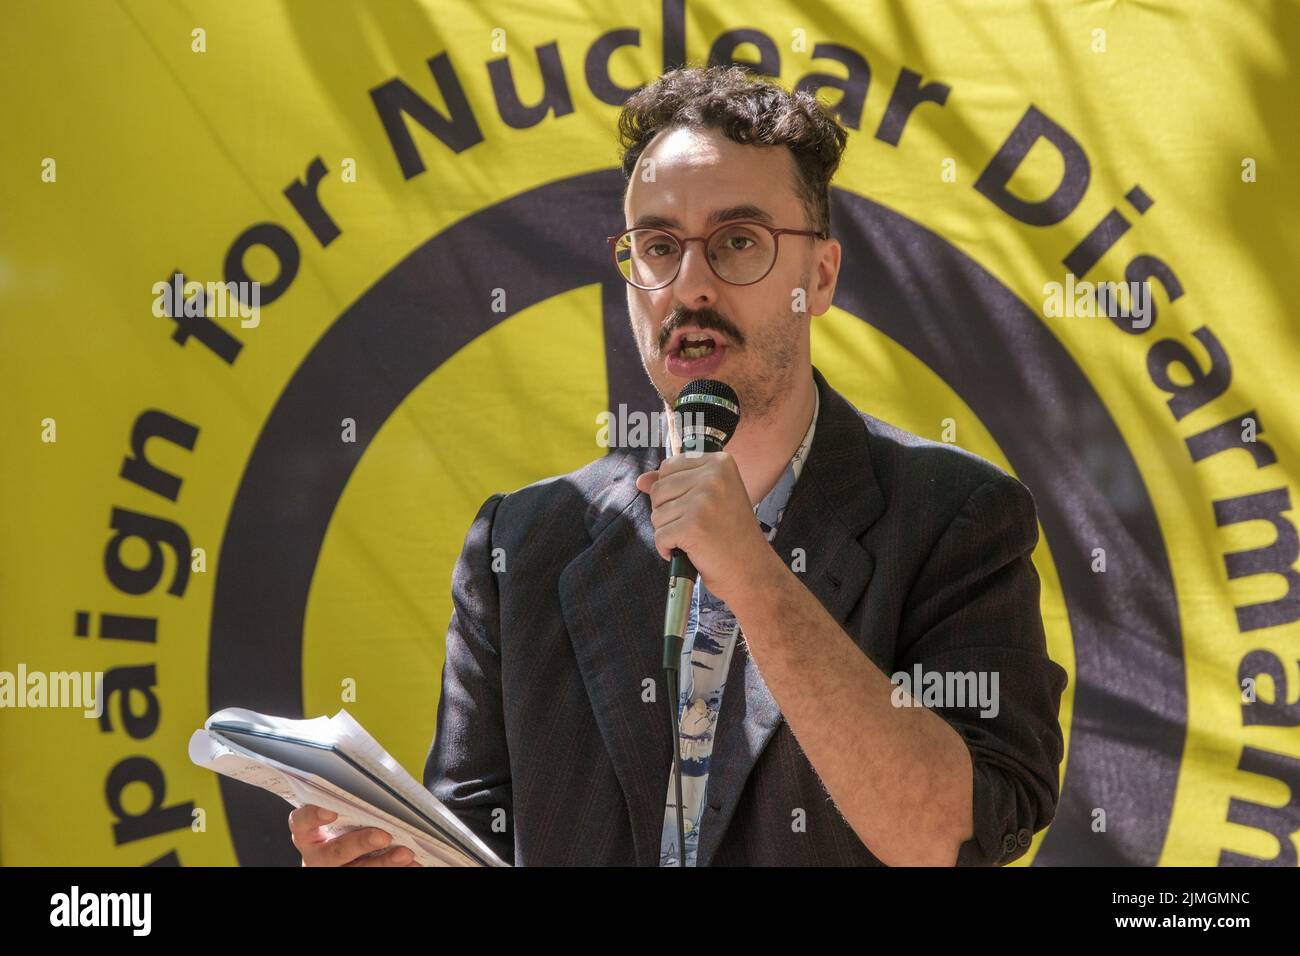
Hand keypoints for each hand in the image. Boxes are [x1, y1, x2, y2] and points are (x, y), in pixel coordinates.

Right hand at [289, 804, 421, 866]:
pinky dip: (394, 867)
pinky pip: (372, 875)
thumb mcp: (337, 815)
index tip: (332, 810)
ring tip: (406, 853)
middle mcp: (317, 856)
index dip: (313, 816)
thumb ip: (347, 804)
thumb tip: (380, 787)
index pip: (301, 822)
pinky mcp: (350, 877)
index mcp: (307, 834)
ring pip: (358, 869)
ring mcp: (335, 870)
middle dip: (361, 843)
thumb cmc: (342, 825)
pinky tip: (413, 862)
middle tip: (384, 835)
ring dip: (384, 862)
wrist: (341, 855)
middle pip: (336, 851)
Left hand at [634, 450, 773, 604]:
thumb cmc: (732, 536)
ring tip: (696, 538)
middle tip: (697, 525)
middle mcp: (713, 477)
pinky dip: (668, 549)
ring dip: (669, 531)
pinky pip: (659, 536)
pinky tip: (691, 551)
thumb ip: (675, 484)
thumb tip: (641, 480)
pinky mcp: (692, 526)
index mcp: (720, 463)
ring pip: (656, 514)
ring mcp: (703, 501)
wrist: (752, 570)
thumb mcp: (710, 499)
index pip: (668, 467)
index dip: (673, 492)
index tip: (697, 507)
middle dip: (668, 512)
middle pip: (658, 490)